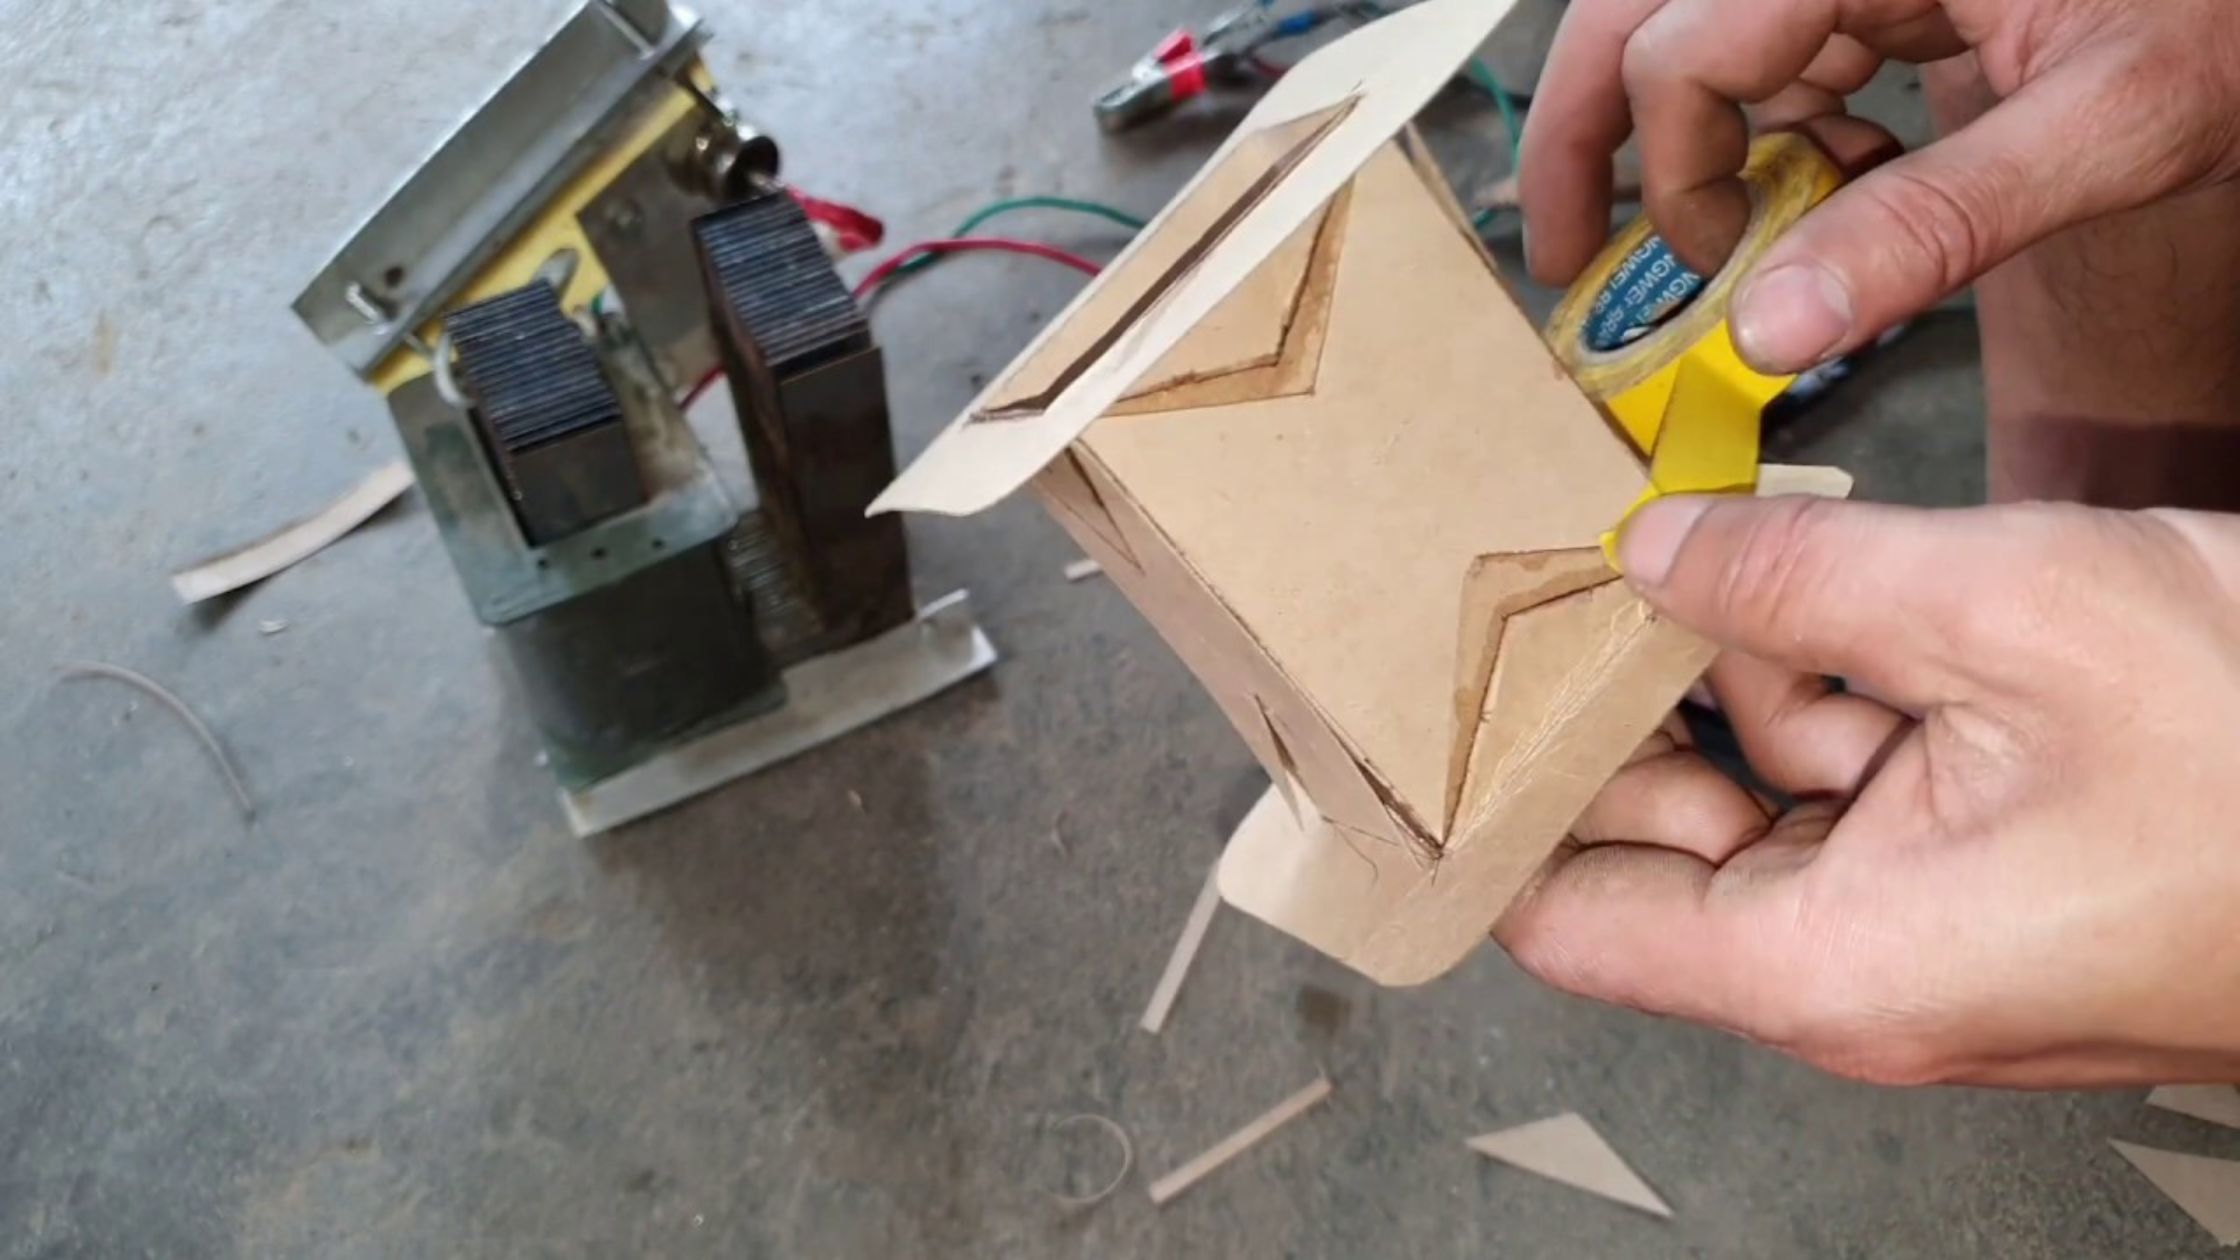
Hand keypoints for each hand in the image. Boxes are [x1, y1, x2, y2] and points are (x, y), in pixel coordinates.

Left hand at [1495, 493, 2239, 1085]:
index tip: (1454, 682)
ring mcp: (1933, 937)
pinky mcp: (1996, 887)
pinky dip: (1863, 687)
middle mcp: (1858, 978)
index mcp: (1826, 963)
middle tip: (1618, 551)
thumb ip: (1799, 578)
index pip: (1566, 922)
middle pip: (1658, 839)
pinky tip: (1902, 598)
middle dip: (1642, 694)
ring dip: (1774, 671)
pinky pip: (1871, 784)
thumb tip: (1652, 545)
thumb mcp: (2012, 609)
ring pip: (1771, 790)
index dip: (1497, 804)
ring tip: (1814, 560)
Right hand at [1519, 0, 2239, 371]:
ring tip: (1740, 236)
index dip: (1673, 179)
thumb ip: (1934, 224)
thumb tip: (1772, 332)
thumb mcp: (2109, 124)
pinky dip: (1780, 127)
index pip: (1681, 50)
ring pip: (1701, 41)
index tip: (1707, 283)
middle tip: (1559, 254)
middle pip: (1642, 20)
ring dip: (1699, 145)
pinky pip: (1781, 48)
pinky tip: (1833, 178)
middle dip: (1591, 138)